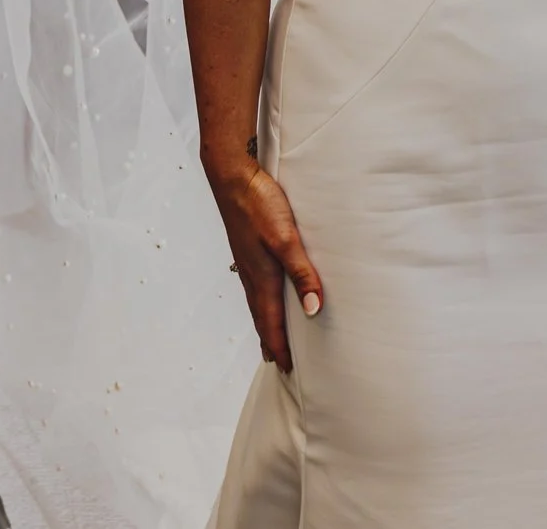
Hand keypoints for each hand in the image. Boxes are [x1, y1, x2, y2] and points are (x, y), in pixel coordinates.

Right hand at [208, 159, 322, 372]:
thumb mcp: (286, 239)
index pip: (271, 322)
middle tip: (277, 363)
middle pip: (261, 317)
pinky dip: (260, 301)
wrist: (233, 176)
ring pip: (256, 301)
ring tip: (270, 337)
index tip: (287, 369)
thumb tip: (314, 309)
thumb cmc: (260, 204)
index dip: (280, 346)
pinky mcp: (247, 247)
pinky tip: (264, 293)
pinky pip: (254, 285)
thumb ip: (302, 273)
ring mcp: (247, 261)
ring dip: (264, 323)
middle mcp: (251, 274)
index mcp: (262, 277)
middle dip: (270, 341)